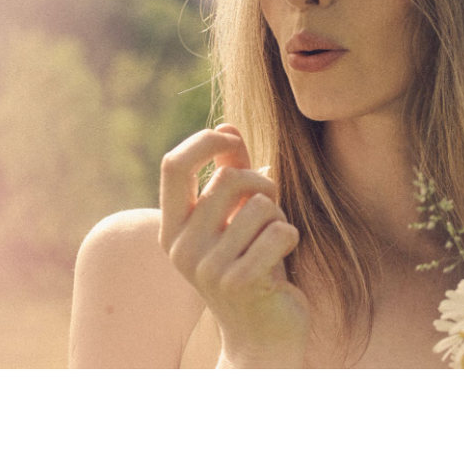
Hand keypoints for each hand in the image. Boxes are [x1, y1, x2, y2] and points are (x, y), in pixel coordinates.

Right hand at [160, 126, 310, 367]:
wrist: (262, 338)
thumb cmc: (254, 271)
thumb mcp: (236, 223)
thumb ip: (230, 177)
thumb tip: (227, 126)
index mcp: (172, 228)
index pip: (173, 165)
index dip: (206, 141)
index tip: (233, 139)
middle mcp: (181, 247)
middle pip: (229, 180)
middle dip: (264, 184)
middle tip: (273, 206)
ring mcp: (207, 267)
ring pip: (262, 206)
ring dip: (280, 217)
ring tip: (274, 242)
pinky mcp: (240, 281)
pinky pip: (280, 232)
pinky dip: (291, 238)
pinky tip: (283, 258)